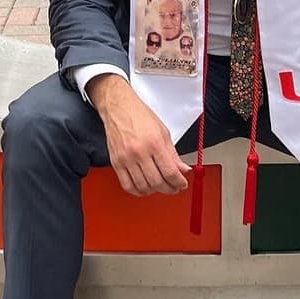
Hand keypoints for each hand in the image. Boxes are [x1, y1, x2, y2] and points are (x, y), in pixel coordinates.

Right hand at [87, 74, 190, 196]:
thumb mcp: (163, 132)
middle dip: (169, 189)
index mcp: (154, 143)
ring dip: (154, 191)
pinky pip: (127, 185)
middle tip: (173, 187)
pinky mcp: (116, 163)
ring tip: (160, 186)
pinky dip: (138, 191)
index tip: (182, 184)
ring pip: (143, 187)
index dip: (179, 182)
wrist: (119, 108)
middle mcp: (140, 152)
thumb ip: (173, 154)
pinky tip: (144, 187)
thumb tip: (183, 169)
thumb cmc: (140, 116)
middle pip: (157, 182)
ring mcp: (126, 159)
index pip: (170, 172)